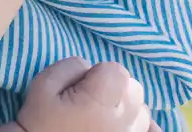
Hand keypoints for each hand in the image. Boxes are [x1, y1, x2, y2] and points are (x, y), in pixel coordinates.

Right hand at [10, 57, 155, 131]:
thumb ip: (70, 66)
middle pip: (133, 88)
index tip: (82, 87)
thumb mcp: (43, 85)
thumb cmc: (40, 123)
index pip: (117, 70)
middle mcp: (123, 121)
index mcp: (101, 103)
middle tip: (91, 102)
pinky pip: (151, 130)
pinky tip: (127, 126)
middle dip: (114, 89)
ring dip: (125, 108)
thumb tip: (90, 68)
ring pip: (141, 110)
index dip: (98, 73)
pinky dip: (144, 127)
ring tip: (101, 119)